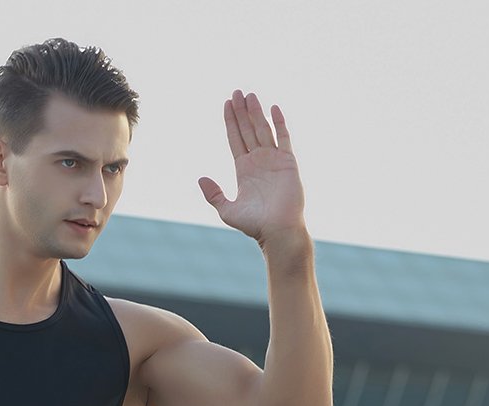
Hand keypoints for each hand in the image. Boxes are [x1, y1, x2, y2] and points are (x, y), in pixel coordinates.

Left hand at [198, 90, 305, 246]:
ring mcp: (273, 159)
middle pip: (248, 130)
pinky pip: (283, 137)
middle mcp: (258, 161)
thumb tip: (201, 178)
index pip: (235, 139)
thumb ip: (214, 194)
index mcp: (244, 170)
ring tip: (249, 95)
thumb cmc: (254, 224)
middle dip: (241, 111)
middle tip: (236, 92)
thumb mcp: (228, 210)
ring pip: (263, 129)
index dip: (230, 122)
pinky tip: (273, 108)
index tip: (226, 104)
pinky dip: (279, 123)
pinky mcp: (288, 162)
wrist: (277, 230)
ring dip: (256, 112)